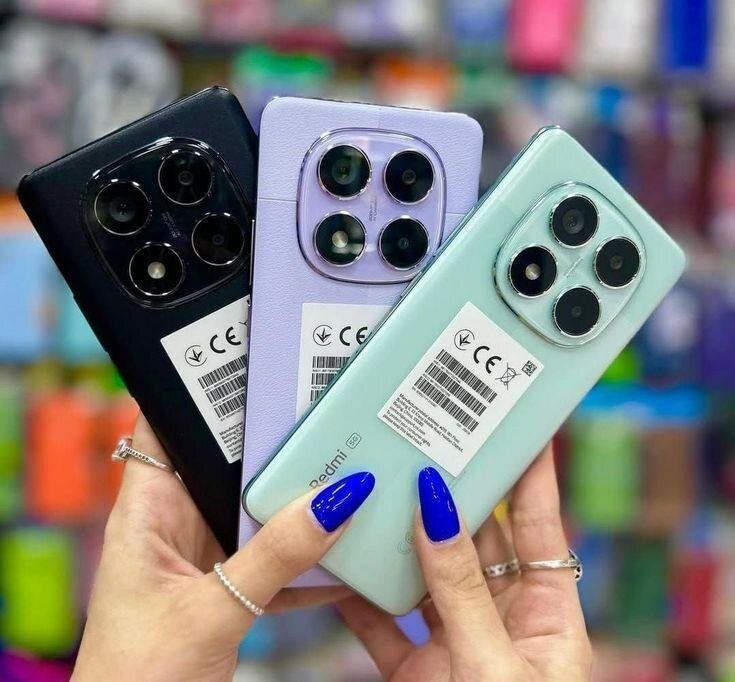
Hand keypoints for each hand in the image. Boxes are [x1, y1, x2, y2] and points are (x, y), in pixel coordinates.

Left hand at [73, 415, 371, 681]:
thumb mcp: (213, 611)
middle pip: (227, 462)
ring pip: (255, 509)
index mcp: (148, 511)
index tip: (250, 362)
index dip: (199, 388)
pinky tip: (344, 552)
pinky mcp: (226, 586)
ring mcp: (203, 554)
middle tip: (323, 414)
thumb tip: (334, 502)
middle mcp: (175, 522)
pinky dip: (305, 557)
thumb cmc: (136, 680)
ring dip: (296, 501)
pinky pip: (272, 556)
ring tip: (345, 472)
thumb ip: (275, 558)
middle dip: (273, 443)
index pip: (165, 425)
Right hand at [338, 443, 591, 680]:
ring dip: (400, 542)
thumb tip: (434, 514)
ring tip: (378, 494)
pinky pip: (382, 624)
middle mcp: (501, 621)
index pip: (538, 526)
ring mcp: (456, 644)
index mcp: (547, 616)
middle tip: (428, 448)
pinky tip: (343, 569)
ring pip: (425, 576)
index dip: (532, 476)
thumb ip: (461, 592)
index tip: (523, 427)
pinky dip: (361, 600)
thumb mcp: (495, 664)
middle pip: (474, 541)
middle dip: (451, 496)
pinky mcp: (416, 672)